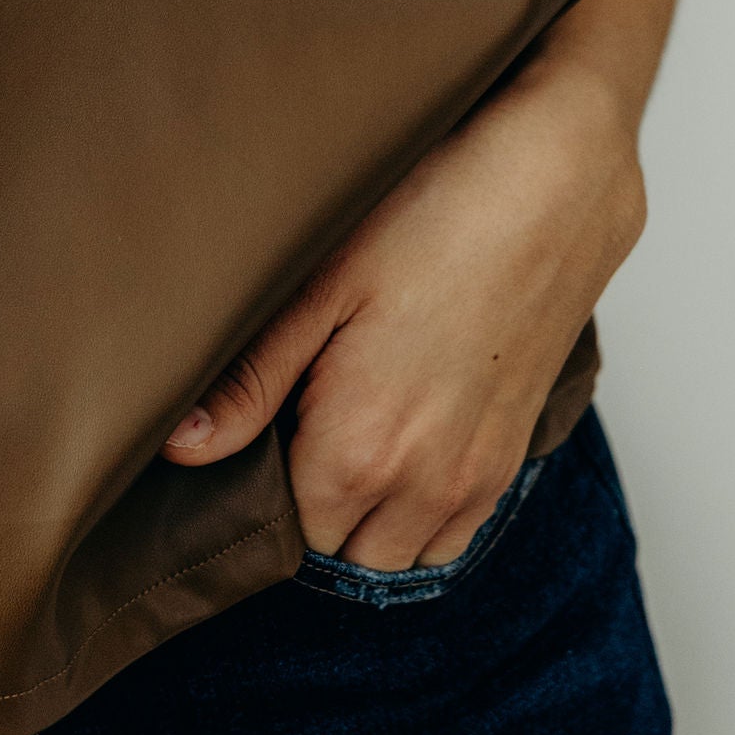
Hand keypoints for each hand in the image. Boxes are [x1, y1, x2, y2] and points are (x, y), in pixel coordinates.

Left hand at [163, 45, 645, 567]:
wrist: (553, 181)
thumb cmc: (433, 215)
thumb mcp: (320, 285)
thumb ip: (250, 382)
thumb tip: (181, 446)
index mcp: (359, 450)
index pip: (288, 532)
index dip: (263, 489)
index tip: (260, 430)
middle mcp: (422, 485)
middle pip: (341, 552)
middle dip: (312, 509)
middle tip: (296, 428)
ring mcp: (476, 478)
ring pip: (400, 554)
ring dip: (367, 520)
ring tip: (346, 439)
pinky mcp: (512, 455)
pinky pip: (456, 534)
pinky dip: (421, 515)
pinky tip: (402, 446)